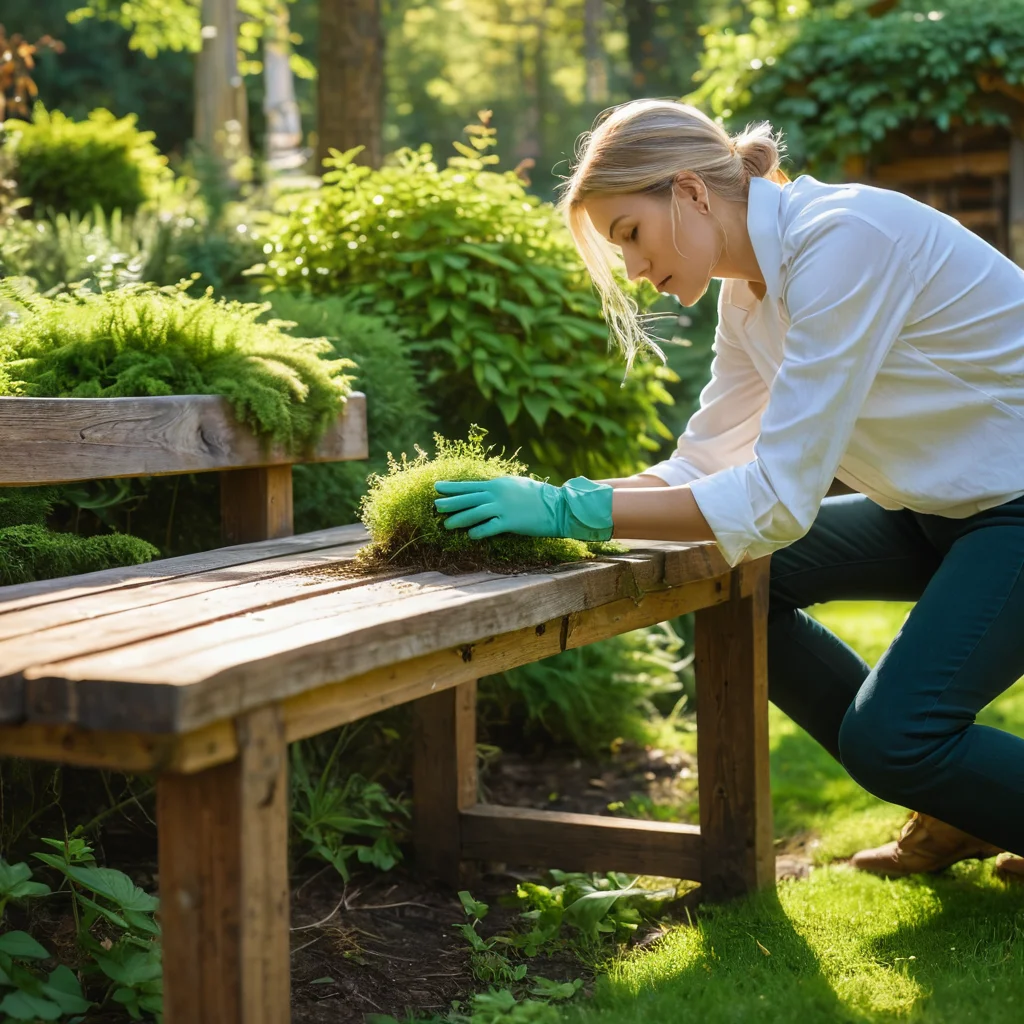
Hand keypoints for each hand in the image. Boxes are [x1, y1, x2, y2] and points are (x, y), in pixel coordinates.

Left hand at [433, 475, 613, 541]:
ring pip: (475, 513)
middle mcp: (498, 494)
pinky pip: (491, 527)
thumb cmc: (538, 497)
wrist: (558, 506)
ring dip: (459, 519)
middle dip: (450, 502)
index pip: (469, 485)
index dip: (452, 487)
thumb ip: (500, 489)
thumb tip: (485, 491)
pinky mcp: (511, 522)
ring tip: (446, 524)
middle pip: (468, 498)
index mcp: (498, 484)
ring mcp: (504, 508)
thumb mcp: (516, 486)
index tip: (437, 487)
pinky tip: (470, 535)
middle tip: (435, 505)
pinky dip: (479, 531)